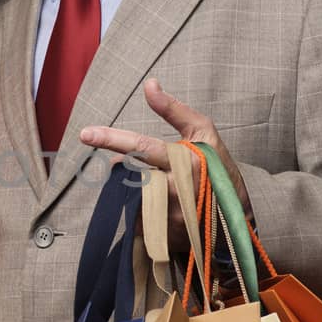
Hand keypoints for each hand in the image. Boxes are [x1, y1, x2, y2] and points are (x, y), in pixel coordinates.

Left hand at [79, 78, 253, 253]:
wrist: (236, 218)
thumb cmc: (218, 167)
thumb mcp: (203, 132)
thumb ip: (173, 109)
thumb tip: (149, 84)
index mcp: (185, 161)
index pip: (142, 147)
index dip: (112, 139)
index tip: (85, 134)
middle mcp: (175, 190)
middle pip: (128, 175)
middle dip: (120, 170)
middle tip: (125, 166)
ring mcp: (169, 216)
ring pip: (129, 198)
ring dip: (130, 188)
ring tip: (151, 185)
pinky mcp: (163, 237)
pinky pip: (135, 219)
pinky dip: (137, 208)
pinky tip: (155, 206)